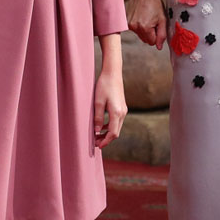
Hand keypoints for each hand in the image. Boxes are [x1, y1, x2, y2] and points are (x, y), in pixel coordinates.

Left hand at [94, 34, 126, 148]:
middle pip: (116, 132)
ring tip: (97, 136)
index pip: (113, 133)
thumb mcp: (97, 102)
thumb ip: (97, 117)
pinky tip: (101, 126)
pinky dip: (110, 126)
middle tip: (95, 143)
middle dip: (106, 139)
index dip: (105, 141)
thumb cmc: (103, 86)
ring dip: (108, 133)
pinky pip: (117, 121)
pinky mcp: (122, 106)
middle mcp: (123, 113)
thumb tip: (97, 131)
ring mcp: (124, 110)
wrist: (112, 73)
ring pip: (117, 127)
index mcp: (117, 113)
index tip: (98, 146)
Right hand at [126, 0, 166, 49]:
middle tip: (152, 21)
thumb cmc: (155, 4)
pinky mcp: (125, 20)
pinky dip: (138, 24)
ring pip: (139, 34)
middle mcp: (134, 27)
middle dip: (150, 33)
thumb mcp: (163, 20)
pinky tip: (140, 16)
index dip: (156, 35)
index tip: (157, 25)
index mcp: (144, 28)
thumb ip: (162, 35)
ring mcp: (128, 24)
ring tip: (146, 17)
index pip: (152, 42)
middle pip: (145, 40)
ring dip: (144, 29)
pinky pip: (134, 28)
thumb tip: (159, 47)